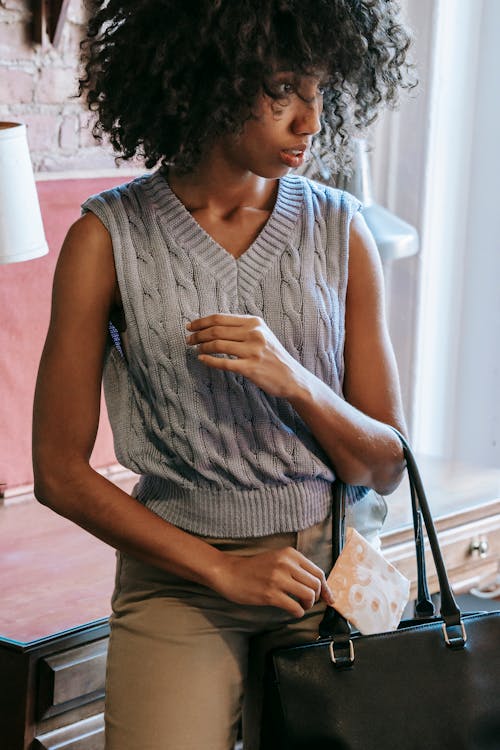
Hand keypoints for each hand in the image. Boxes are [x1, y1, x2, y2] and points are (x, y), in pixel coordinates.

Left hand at [186, 313, 305, 397]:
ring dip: (202, 347)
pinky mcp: (251, 368)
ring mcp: (253, 351)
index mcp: (254, 322)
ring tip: (196, 349)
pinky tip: (202, 360)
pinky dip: (210, 361)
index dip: (201, 321)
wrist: (291, 377)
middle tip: (188, 339)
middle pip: (216, 330)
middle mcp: (254, 333)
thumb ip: (242, 327)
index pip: (220, 318)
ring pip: (218, 345)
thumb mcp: (262, 334)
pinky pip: (224, 363)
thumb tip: (213, 324)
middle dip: (198, 335)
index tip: (190, 326)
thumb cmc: (273, 356)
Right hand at [209, 546, 334, 617]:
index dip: (326, 587)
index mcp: (289, 554)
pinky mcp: (270, 594)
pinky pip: (295, 607)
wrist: (229, 573)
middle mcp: (286, 564)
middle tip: (308, 602)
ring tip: (300, 606)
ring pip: (309, 595)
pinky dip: (298, 612)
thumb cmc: (253, 568)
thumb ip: (295, 567)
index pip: (318, 572)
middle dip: (317, 597)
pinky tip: (292, 611)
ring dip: (308, 605)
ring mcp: (278, 579)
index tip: (328, 597)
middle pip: (316, 584)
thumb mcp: (277, 558)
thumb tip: (317, 584)